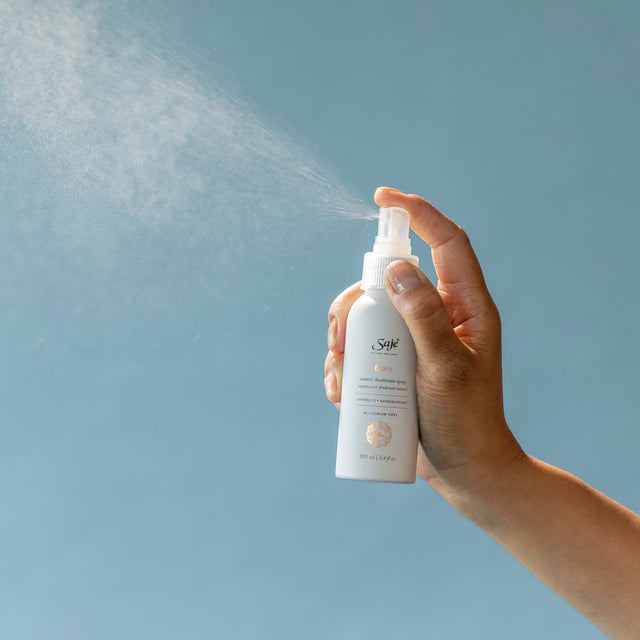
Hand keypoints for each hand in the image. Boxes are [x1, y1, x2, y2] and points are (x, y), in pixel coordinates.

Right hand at [325, 187, 523, 504]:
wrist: (462, 470)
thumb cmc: (464, 421)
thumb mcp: (446, 367)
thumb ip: (424, 316)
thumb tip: (396, 268)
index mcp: (465, 306)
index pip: (445, 242)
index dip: (417, 212)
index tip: (382, 198)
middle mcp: (437, 315)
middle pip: (387, 280)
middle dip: (355, 302)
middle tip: (343, 334)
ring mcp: (411, 338)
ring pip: (364, 315)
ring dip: (344, 340)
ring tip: (344, 376)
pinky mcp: (392, 361)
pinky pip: (358, 347)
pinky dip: (342, 364)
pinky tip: (344, 393)